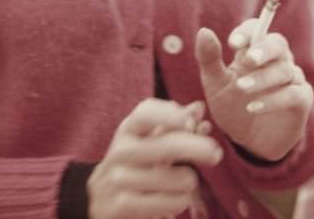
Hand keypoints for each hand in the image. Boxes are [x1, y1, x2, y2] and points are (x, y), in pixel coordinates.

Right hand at [87, 99, 222, 218]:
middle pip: (168, 146)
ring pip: (179, 178)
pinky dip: (182, 200)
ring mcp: (121, 180)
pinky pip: (173, 202)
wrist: (97, 198)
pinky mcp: (125, 206)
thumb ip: (173, 122)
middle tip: (216, 154)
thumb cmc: (132, 161)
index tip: (193, 121)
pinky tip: (177, 198)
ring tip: (184, 182)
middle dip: (198, 148)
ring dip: (191, 181)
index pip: (147, 113)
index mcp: (128, 129)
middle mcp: (121, 151)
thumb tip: (199, 108)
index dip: (171, 116)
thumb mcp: (144, 138)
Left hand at [195, 20, 313, 161]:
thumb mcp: (215, 83)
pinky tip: (253, 107)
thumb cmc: (231, 105)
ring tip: (242, 88)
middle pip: (278, 44)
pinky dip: (274, 100)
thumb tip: (204, 31)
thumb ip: (209, 59)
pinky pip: (294, 94)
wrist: (247, 141)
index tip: (233, 43)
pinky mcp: (301, 101)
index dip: (247, 32)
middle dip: (264, 49)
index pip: (256, 29)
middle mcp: (277, 60)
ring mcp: (292, 79)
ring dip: (263, 78)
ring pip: (284, 70)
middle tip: (248, 59)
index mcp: (254, 50)